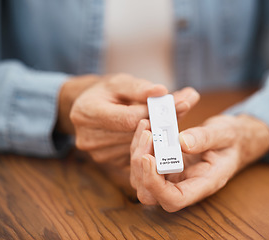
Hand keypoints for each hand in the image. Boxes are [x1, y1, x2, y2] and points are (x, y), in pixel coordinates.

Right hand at [58, 73, 199, 163]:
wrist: (90, 109)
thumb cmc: (106, 93)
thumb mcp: (121, 83)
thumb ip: (141, 88)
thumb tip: (162, 92)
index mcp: (86, 112)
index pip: (128, 119)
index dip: (153, 113)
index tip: (173, 104)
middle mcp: (88, 137)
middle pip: (134, 135)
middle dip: (161, 123)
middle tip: (182, 110)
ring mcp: (98, 154)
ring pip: (139, 147)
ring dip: (159, 135)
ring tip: (172, 120)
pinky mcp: (110, 163)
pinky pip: (138, 156)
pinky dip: (151, 145)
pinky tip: (159, 134)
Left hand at [130, 114, 268, 211]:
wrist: (232, 138)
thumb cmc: (232, 139)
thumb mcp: (224, 133)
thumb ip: (205, 138)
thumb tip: (182, 142)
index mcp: (203, 184)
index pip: (174, 199)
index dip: (156, 185)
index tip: (148, 158)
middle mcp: (184, 186)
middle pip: (150, 194)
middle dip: (141, 167)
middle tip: (147, 135)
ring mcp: (172, 178)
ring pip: (141, 180)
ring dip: (137, 154)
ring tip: (147, 127)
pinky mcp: (164, 167)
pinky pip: (143, 164)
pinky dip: (140, 146)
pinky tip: (146, 126)